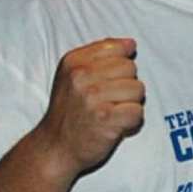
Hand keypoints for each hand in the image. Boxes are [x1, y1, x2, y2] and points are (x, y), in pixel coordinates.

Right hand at [37, 38, 144, 176]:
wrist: (55, 147)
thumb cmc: (69, 111)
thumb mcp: (72, 75)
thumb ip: (99, 55)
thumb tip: (130, 44)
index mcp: (74, 61)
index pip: (118, 48)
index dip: (120, 66)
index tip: (108, 81)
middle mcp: (81, 76)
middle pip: (131, 68)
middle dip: (126, 85)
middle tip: (108, 101)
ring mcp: (93, 97)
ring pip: (138, 89)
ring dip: (130, 104)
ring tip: (112, 112)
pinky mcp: (105, 119)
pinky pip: (137, 112)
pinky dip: (131, 121)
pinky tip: (116, 124)